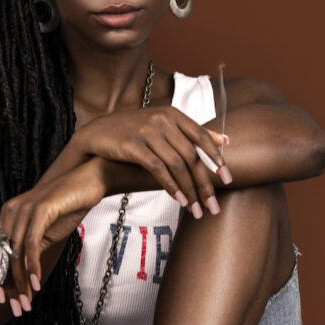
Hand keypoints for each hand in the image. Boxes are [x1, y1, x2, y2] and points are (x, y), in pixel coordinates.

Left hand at [0, 157, 107, 307]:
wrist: (89, 181)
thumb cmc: (69, 205)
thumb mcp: (47, 231)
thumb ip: (32, 248)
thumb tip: (24, 273)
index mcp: (8, 216)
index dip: (0, 279)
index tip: (5, 302)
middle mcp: (10, 212)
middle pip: (4, 256)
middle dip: (10, 286)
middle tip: (18, 309)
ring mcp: (23, 209)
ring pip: (16, 253)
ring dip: (21, 282)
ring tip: (27, 302)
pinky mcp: (39, 210)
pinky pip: (31, 244)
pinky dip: (32, 267)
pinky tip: (37, 283)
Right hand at [75, 107, 231, 213]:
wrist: (96, 134)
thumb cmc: (132, 131)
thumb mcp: (163, 124)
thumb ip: (192, 132)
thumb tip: (226, 140)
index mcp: (173, 114)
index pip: (202, 136)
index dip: (217, 159)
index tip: (228, 180)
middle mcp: (163, 120)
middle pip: (192, 155)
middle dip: (205, 184)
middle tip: (214, 205)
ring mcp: (148, 132)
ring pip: (177, 165)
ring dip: (190, 191)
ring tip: (196, 210)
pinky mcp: (133, 145)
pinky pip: (158, 169)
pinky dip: (171, 187)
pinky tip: (180, 200)